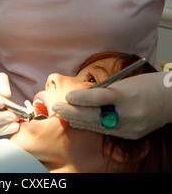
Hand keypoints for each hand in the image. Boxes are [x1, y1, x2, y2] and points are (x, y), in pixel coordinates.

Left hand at [53, 71, 171, 138]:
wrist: (169, 100)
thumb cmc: (146, 85)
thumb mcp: (124, 83)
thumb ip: (104, 91)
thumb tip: (83, 96)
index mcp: (127, 96)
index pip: (100, 98)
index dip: (82, 99)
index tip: (67, 97)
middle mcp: (129, 114)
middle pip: (96, 116)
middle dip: (73, 112)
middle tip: (56, 108)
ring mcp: (130, 127)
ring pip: (99, 126)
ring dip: (79, 120)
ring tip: (62, 115)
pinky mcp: (131, 135)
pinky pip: (108, 131)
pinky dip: (92, 125)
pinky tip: (79, 122)